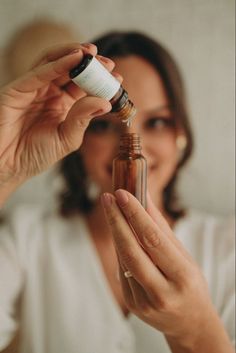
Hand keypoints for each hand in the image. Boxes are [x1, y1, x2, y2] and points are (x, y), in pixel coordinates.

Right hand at [0, 43, 113, 198]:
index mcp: (62, 106)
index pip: (84, 87)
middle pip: (72, 72)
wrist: (7, 166)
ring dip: (74, 55)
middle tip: (108, 64)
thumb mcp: (66, 139)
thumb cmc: (34, 155)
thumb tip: (105, 103)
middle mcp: (49, 94)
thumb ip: (83, 120)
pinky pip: (39, 72)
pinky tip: (75, 57)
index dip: (100, 81)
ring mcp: (34, 89)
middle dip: (91, 65)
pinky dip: (58, 63)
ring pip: (55, 63)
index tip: (117, 78)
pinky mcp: (18, 88)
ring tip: (92, 53)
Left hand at [102, 190, 233, 352]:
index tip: (123, 194)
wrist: (190, 323)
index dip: (135, 215)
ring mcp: (144, 301)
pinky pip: (122, 270)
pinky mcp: (132, 304)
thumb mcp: (184, 256)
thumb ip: (162, 229)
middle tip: (107, 198)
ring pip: (123, 259)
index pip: (153, 240)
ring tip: (111, 209)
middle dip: (116, 221)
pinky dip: (120, 248)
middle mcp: (161, 292)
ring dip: (115, 232)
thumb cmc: (190, 284)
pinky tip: (119, 233)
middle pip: (131, 251)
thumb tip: (144, 200)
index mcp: (181, 277)